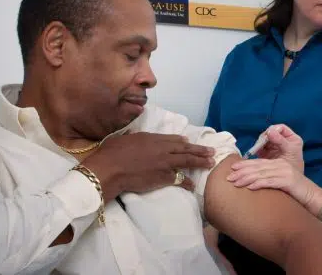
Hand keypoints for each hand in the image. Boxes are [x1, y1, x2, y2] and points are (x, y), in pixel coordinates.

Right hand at [82, 132, 215, 201]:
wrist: (110, 169)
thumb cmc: (111, 153)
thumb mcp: (123, 138)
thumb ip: (132, 137)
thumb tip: (133, 135)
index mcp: (153, 138)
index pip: (173, 139)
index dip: (182, 141)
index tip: (188, 141)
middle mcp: (163, 149)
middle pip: (185, 149)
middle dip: (199, 150)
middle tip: (211, 151)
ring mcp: (165, 163)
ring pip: (187, 162)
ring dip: (200, 162)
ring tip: (210, 163)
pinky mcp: (163, 177)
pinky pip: (179, 179)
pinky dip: (187, 182)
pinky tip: (193, 185)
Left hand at [227, 158, 313, 205]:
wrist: (313, 197)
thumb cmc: (295, 192)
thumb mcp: (281, 182)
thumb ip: (270, 179)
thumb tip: (253, 183)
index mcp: (279, 163)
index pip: (259, 163)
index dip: (245, 165)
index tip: (232, 168)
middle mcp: (281, 165)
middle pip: (258, 167)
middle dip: (242, 171)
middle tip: (228, 177)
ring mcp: (285, 172)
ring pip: (261, 174)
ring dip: (247, 178)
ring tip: (235, 183)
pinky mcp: (288, 181)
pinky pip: (270, 182)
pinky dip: (258, 184)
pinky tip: (249, 187)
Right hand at [255, 124, 303, 171]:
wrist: (290, 181)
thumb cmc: (294, 166)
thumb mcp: (289, 151)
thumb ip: (281, 141)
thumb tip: (270, 130)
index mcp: (291, 138)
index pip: (281, 128)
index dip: (274, 129)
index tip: (268, 135)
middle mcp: (282, 140)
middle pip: (271, 132)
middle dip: (265, 136)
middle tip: (261, 142)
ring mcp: (274, 146)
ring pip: (264, 139)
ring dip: (260, 143)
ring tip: (258, 148)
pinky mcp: (267, 152)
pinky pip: (260, 147)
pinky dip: (257, 148)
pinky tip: (257, 152)